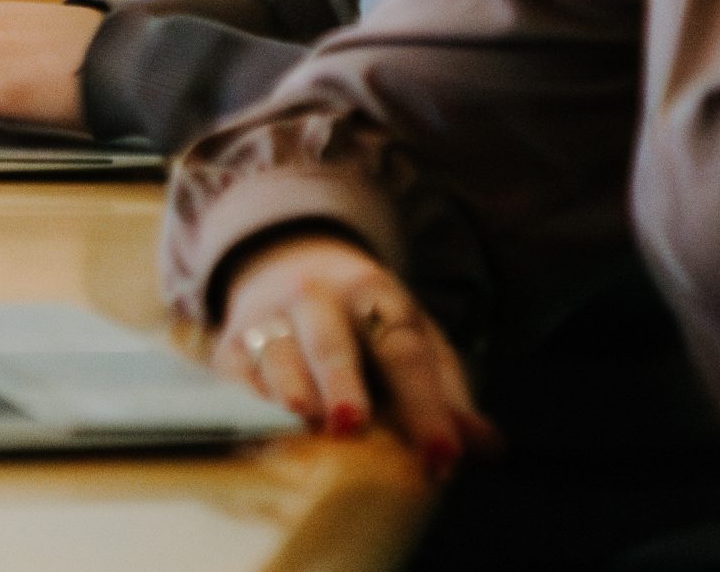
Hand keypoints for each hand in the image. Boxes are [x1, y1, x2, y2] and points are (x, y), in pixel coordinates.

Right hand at [211, 233, 493, 471]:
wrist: (286, 262)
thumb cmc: (366, 323)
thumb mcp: (413, 337)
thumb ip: (446, 393)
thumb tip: (490, 447)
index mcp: (375, 294)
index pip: (404, 350)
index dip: (426, 406)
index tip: (444, 457)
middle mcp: (316, 295)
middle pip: (331, 340)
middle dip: (341, 381)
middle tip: (352, 423)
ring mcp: (268, 315)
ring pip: (276, 351)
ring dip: (290, 389)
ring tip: (305, 422)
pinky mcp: (230, 341)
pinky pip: (234, 371)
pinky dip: (247, 400)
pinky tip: (262, 427)